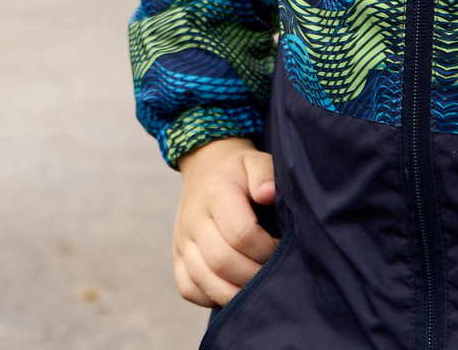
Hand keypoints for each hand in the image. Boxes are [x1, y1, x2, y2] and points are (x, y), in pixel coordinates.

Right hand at [172, 138, 277, 306]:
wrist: (204, 168)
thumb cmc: (238, 170)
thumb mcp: (255, 160)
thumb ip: (265, 174)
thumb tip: (268, 194)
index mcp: (215, 194)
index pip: (241, 234)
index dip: (266, 249)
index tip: (280, 246)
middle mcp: (193, 220)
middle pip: (222, 261)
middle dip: (255, 275)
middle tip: (273, 271)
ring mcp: (182, 241)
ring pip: (204, 280)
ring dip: (237, 292)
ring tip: (257, 286)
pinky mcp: (177, 257)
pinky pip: (189, 289)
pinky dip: (212, 298)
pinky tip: (232, 289)